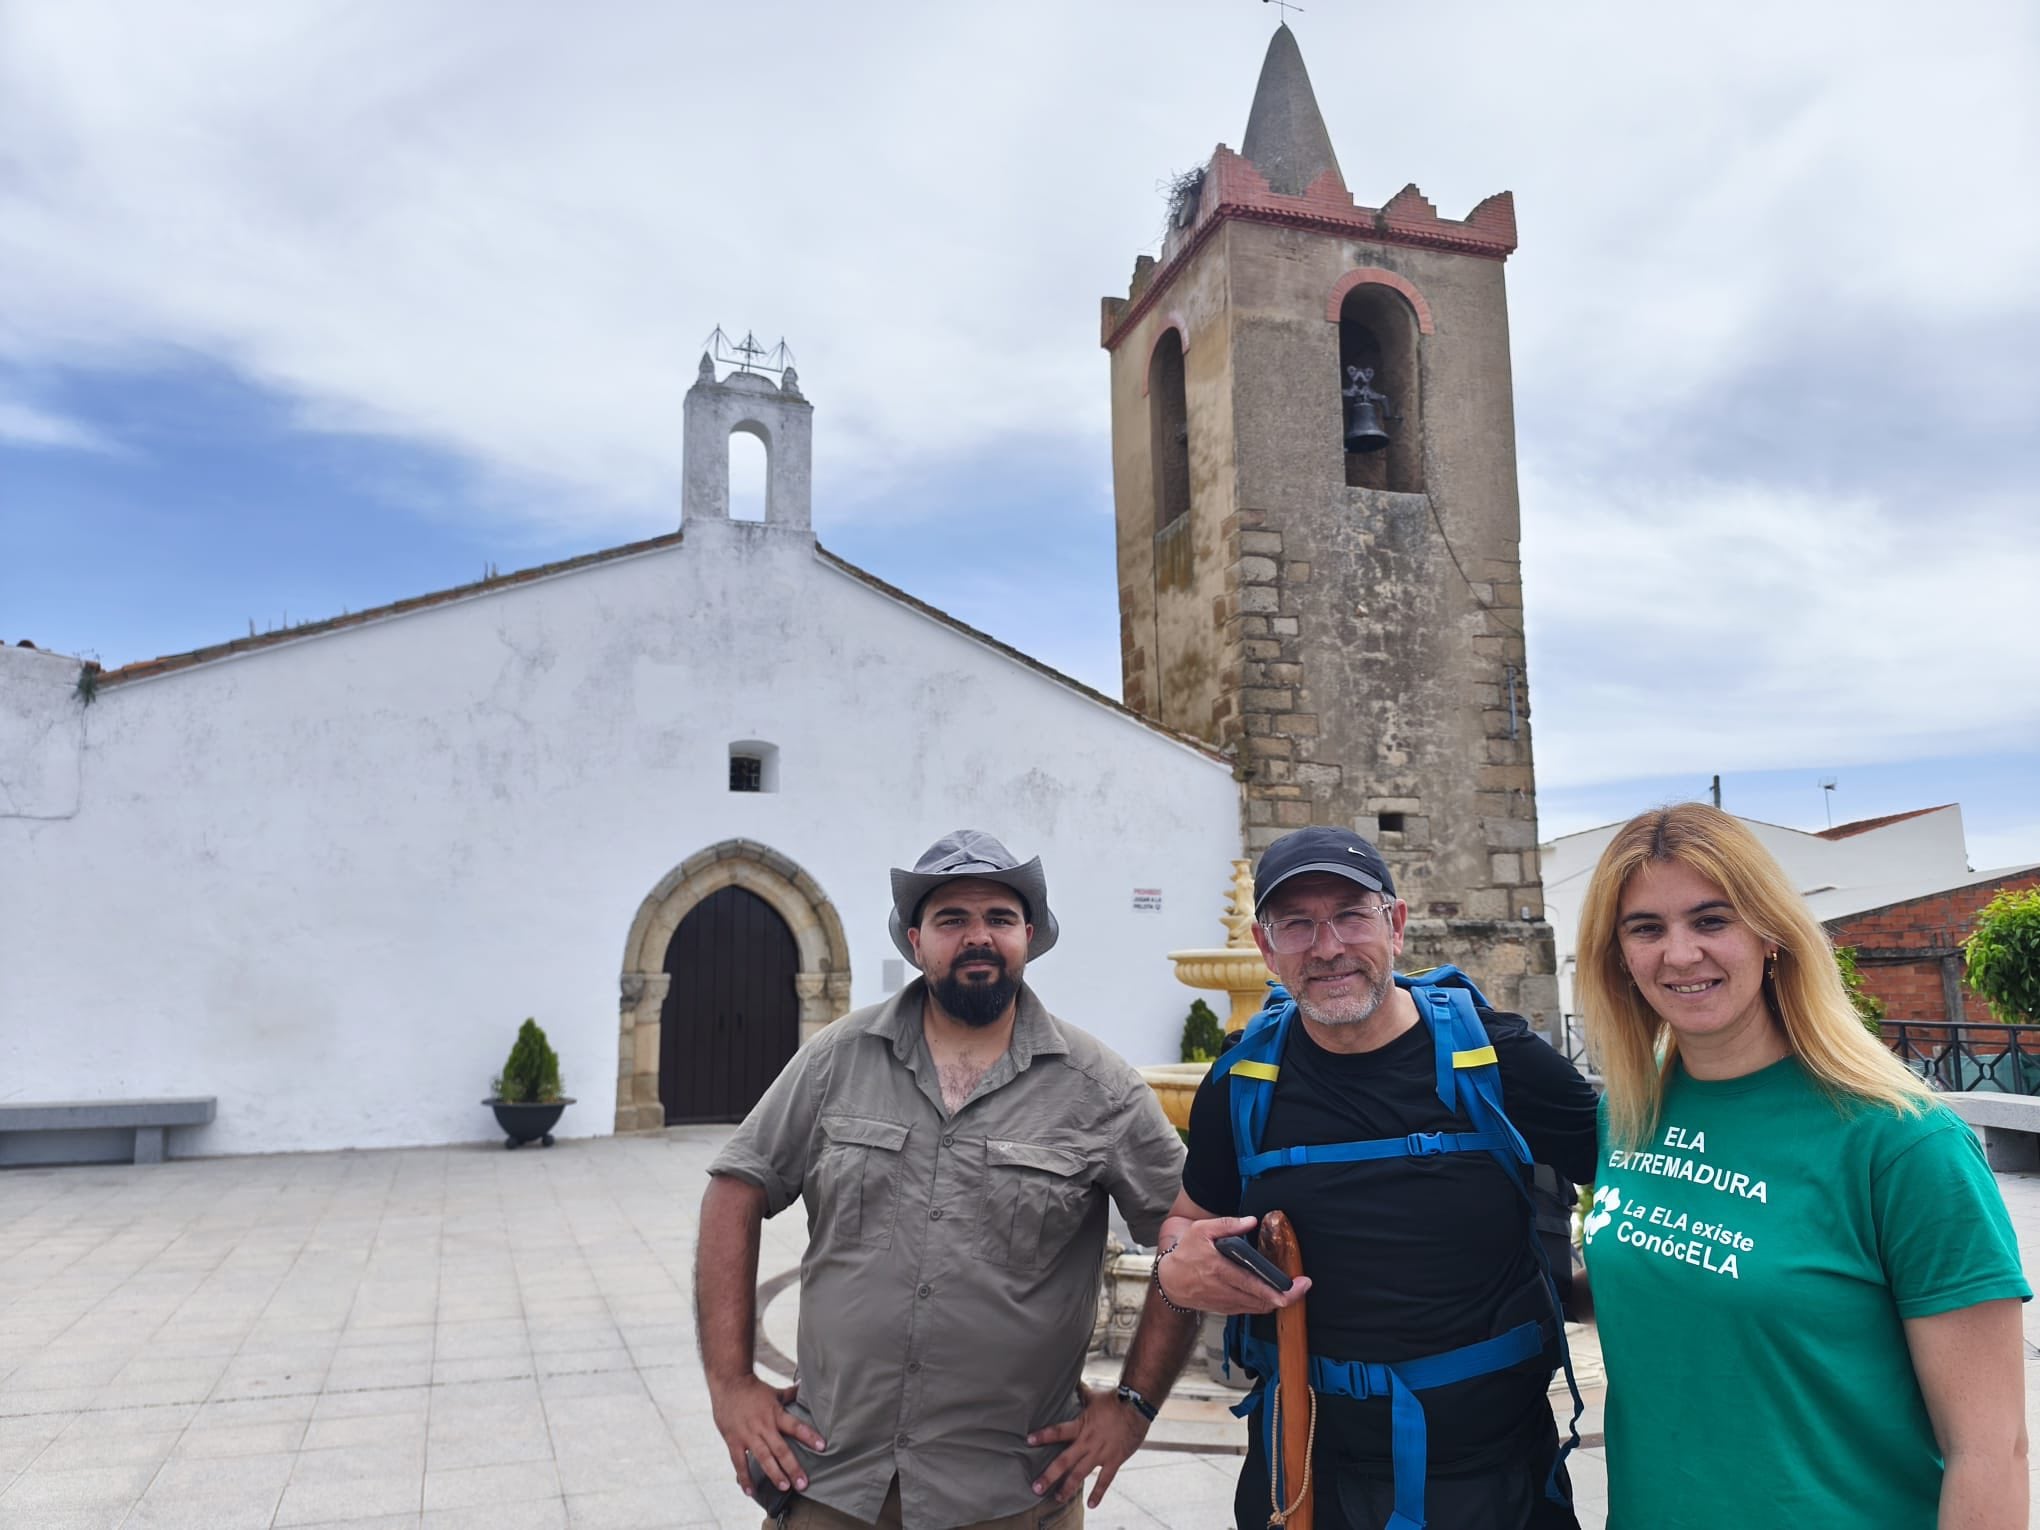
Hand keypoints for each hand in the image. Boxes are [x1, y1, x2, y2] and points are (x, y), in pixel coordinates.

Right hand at [707, 1372, 826, 1498]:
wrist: (728, 1383)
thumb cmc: (754, 1389)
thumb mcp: (774, 1392)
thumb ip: (790, 1395)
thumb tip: (805, 1387)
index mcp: (775, 1414)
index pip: (796, 1426)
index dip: (809, 1436)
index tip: (822, 1447)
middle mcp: (763, 1426)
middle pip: (781, 1449)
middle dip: (792, 1467)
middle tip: (803, 1484)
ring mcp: (748, 1435)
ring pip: (763, 1458)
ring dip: (774, 1474)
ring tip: (784, 1487)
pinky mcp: (733, 1441)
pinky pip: (739, 1463)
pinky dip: (745, 1477)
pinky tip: (750, 1492)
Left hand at [1026, 1385, 1148, 1506]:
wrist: (1137, 1406)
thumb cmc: (1116, 1400)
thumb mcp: (1094, 1396)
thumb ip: (1081, 1393)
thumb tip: (1072, 1382)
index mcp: (1081, 1426)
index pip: (1058, 1432)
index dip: (1043, 1435)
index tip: (1029, 1440)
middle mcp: (1087, 1442)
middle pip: (1064, 1461)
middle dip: (1049, 1475)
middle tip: (1036, 1487)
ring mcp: (1100, 1453)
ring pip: (1080, 1474)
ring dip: (1068, 1487)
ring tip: (1057, 1498)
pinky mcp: (1114, 1460)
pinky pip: (1105, 1480)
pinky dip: (1098, 1493)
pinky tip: (1091, 1504)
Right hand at [1156, 1214, 1311, 1315]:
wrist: (1170, 1281)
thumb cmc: (1185, 1253)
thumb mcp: (1201, 1231)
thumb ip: (1227, 1225)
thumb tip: (1251, 1221)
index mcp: (1220, 1269)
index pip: (1255, 1284)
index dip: (1279, 1289)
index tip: (1297, 1285)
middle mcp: (1224, 1290)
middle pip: (1262, 1300)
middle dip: (1287, 1298)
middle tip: (1302, 1289)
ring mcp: (1225, 1302)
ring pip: (1258, 1308)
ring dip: (1276, 1302)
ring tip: (1290, 1291)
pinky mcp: (1224, 1309)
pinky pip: (1249, 1310)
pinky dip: (1262, 1304)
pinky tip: (1270, 1295)